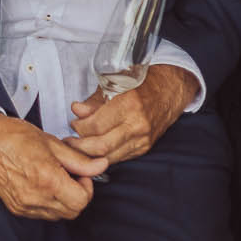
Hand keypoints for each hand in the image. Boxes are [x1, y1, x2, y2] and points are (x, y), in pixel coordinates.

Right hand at [0, 110, 107, 219]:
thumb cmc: (14, 136)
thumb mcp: (52, 143)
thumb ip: (79, 160)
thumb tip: (100, 166)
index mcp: (46, 178)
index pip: (82, 200)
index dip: (87, 187)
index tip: (81, 174)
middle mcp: (35, 196)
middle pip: (73, 211)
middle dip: (78, 195)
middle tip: (70, 176)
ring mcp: (24, 205)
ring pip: (58, 215)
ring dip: (64, 201)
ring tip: (55, 179)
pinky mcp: (16, 208)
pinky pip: (42, 214)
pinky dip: (48, 203)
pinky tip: (42, 185)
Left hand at [67, 64, 198, 165]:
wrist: (171, 89)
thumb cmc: (142, 82)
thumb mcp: (115, 84)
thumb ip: (94, 101)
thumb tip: (76, 110)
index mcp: (129, 104)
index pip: (95, 125)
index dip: (79, 127)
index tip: (73, 123)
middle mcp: (137, 124)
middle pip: (100, 146)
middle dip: (80, 147)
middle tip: (69, 141)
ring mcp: (143, 138)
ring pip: (109, 157)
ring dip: (90, 155)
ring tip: (78, 147)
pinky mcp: (145, 147)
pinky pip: (120, 157)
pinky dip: (104, 156)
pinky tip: (95, 149)